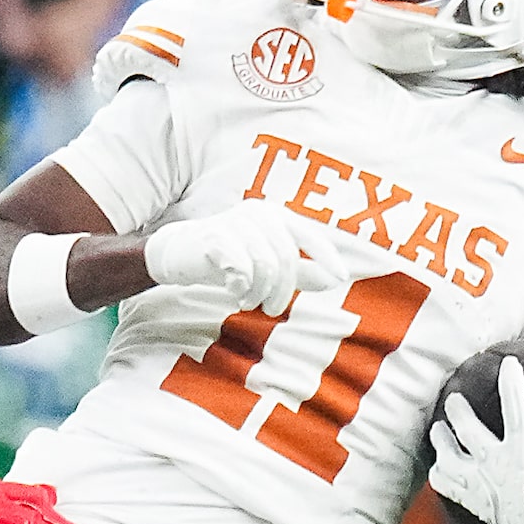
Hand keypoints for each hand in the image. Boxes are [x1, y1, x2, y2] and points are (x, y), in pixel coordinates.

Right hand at [142, 202, 342, 318]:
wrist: (182, 252)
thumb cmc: (231, 258)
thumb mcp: (270, 264)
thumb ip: (301, 271)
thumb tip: (334, 280)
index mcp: (277, 216)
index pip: (311, 236)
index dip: (328, 257)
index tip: (341, 278)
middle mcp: (260, 213)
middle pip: (286, 258)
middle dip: (282, 290)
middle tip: (271, 309)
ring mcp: (236, 222)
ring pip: (264, 265)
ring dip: (258, 292)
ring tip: (248, 301)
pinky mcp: (215, 237)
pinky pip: (241, 268)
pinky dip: (241, 286)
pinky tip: (234, 290)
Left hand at [425, 355, 523, 523]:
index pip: (515, 406)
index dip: (510, 381)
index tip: (508, 365)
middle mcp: (496, 465)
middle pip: (465, 427)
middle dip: (457, 407)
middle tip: (454, 397)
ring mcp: (480, 485)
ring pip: (446, 454)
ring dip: (440, 439)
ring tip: (438, 429)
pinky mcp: (472, 502)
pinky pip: (444, 484)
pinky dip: (439, 471)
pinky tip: (440, 465)